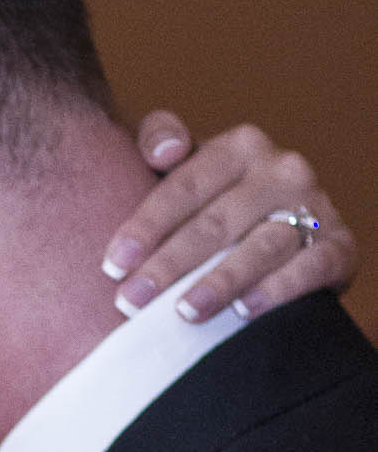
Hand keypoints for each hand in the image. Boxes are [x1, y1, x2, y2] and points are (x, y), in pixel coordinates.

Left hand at [106, 113, 354, 322]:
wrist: (290, 235)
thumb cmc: (217, 203)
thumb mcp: (188, 166)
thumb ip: (161, 138)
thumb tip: (164, 150)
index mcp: (240, 146)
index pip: (185, 185)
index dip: (146, 226)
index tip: (113, 265)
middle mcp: (282, 170)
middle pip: (217, 222)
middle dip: (170, 264)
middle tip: (131, 301)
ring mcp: (315, 206)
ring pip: (262, 246)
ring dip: (221, 281)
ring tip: (184, 312)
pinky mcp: (340, 246)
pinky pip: (311, 267)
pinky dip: (278, 290)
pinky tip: (244, 312)